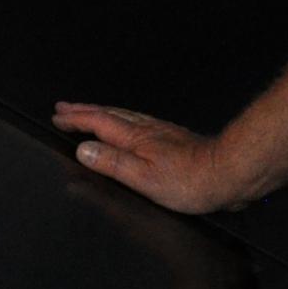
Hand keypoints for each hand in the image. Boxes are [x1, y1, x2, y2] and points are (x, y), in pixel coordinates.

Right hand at [50, 102, 240, 213]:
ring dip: (103, 114)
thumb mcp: (143, 177)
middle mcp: (148, 130)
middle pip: (109, 114)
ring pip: (124, 117)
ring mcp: (162, 133)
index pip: (98, 123)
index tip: (58, 116)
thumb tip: (83, 149)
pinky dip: (123, 122)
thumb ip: (112, 162)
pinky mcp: (173, 141)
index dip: (76, 119)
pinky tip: (129, 129)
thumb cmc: (192, 180)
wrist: (229, 174)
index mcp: (136, 138)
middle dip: (85, 111)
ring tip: (90, 114)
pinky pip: (138, 124)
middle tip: (65, 107)